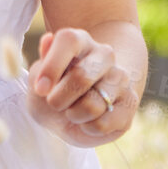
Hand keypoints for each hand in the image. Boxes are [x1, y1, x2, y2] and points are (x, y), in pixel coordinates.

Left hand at [26, 28, 138, 147]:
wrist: (77, 114)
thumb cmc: (54, 92)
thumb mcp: (38, 82)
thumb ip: (41, 67)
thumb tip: (47, 40)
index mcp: (79, 41)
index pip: (68, 41)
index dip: (52, 66)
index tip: (40, 89)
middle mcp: (104, 54)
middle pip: (81, 76)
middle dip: (59, 99)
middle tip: (54, 104)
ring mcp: (120, 77)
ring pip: (93, 105)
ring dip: (74, 115)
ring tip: (73, 111)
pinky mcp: (130, 102)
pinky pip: (103, 124)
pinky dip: (88, 129)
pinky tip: (88, 120)